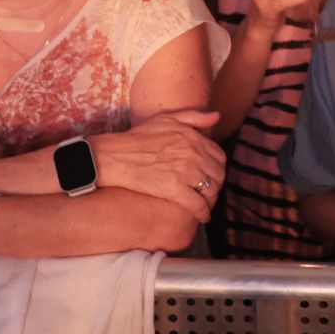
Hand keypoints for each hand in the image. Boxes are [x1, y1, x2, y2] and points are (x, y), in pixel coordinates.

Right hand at [91, 110, 226, 221]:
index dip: (218, 168)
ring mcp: (185, 171)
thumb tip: (217, 116)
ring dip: (211, 200)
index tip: (212, 176)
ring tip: (205, 204)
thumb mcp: (167, 119)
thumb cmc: (138, 138)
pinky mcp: (174, 188)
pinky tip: (201, 217)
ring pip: (211, 190)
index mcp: (193, 137)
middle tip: (209, 193)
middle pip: (218, 175)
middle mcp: (193, 153)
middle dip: (216, 186)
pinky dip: (203, 213)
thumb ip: (194, 117)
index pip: (219, 156)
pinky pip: (198, 204)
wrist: (114, 156)